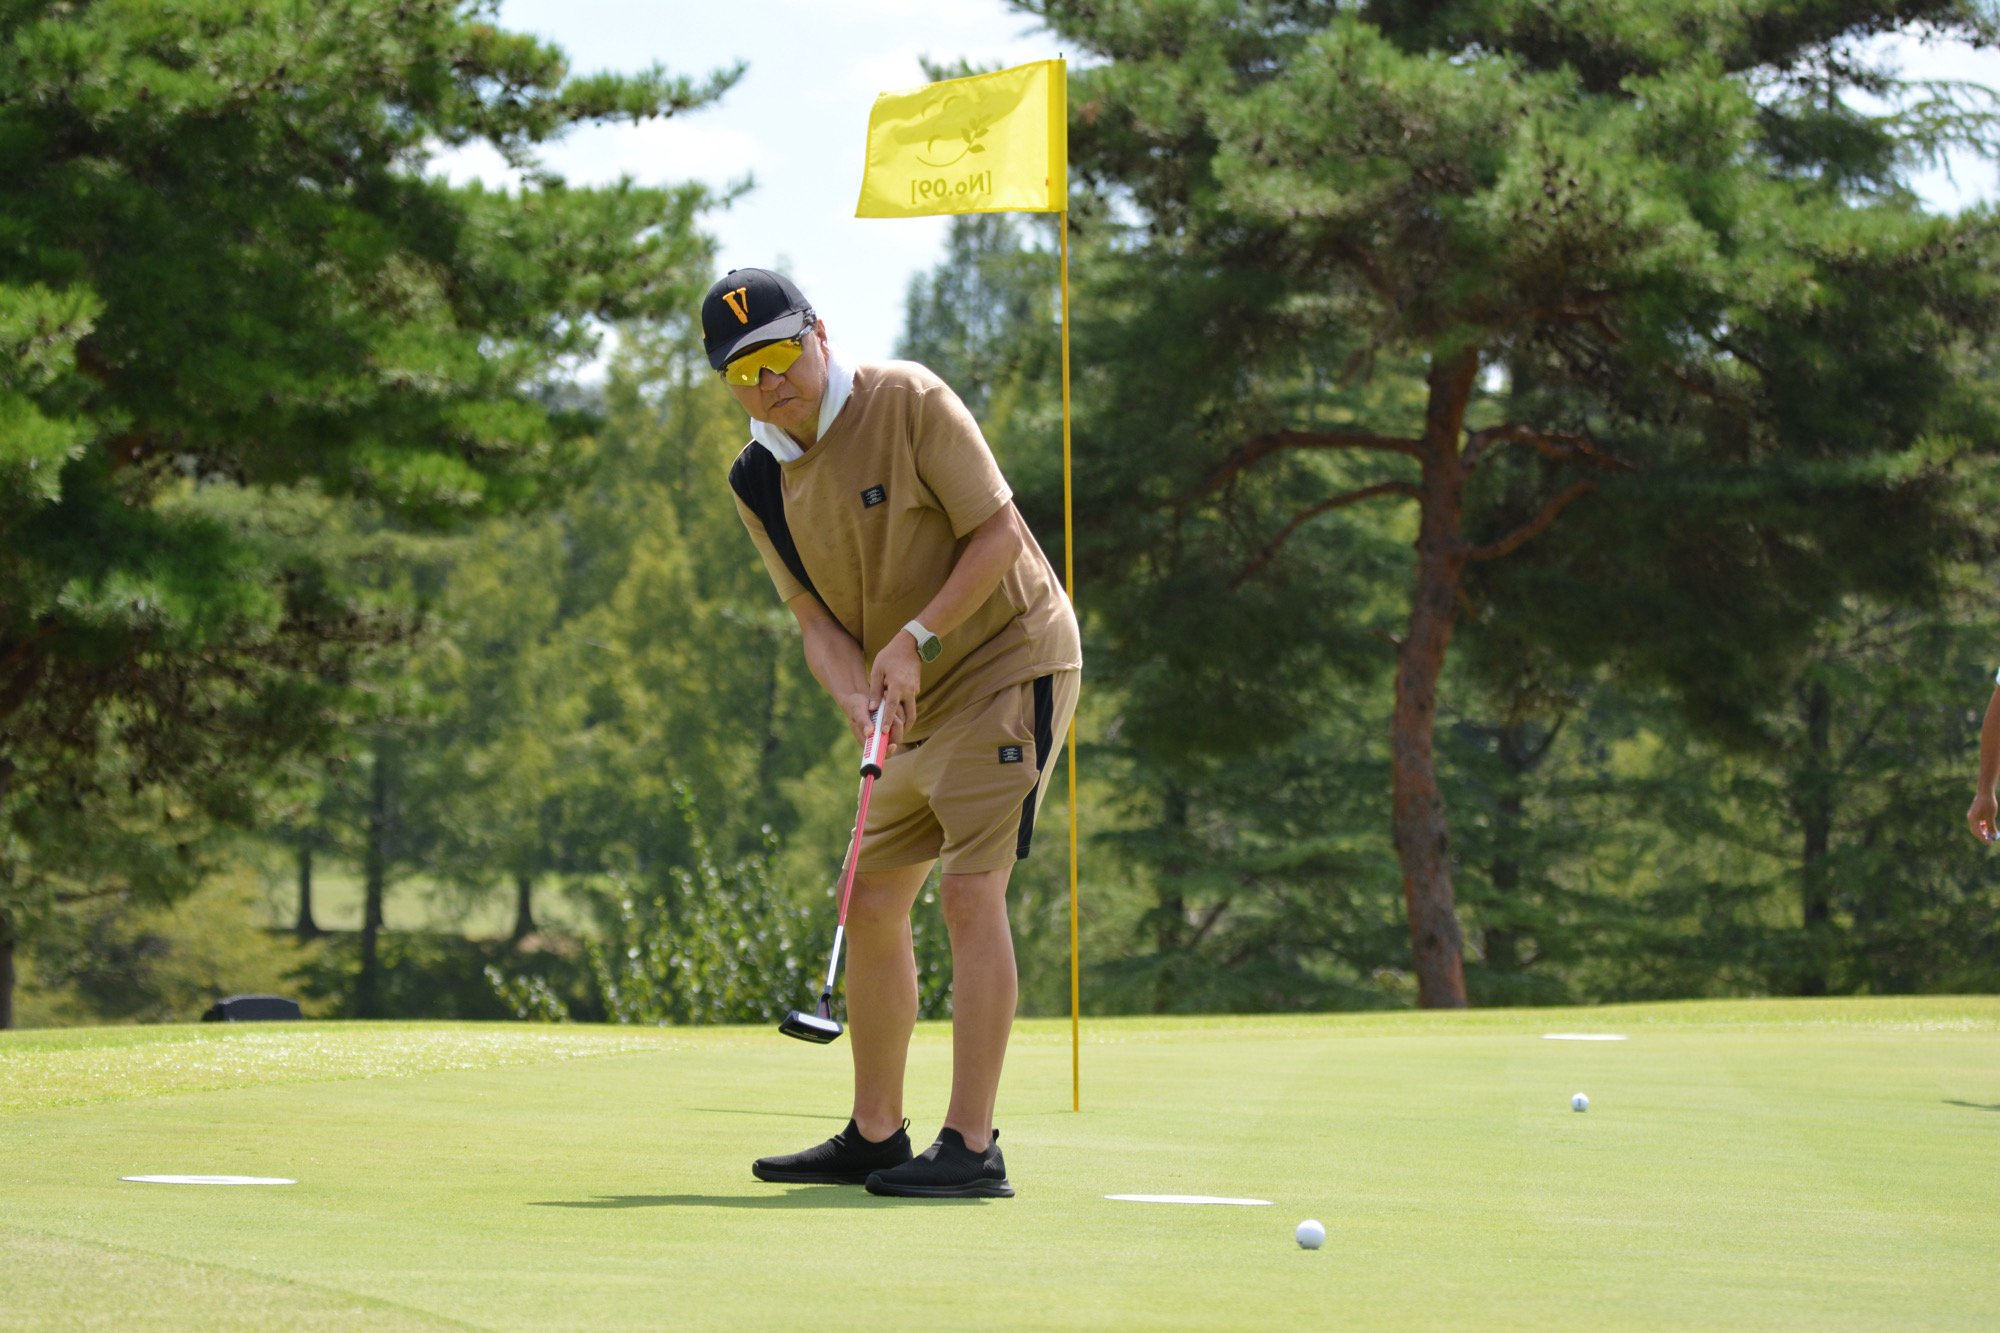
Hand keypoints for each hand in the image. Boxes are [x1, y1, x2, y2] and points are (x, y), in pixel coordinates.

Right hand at [836, 691, 896, 759]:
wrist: (859, 696)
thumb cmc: (855, 706)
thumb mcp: (857, 712)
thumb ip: (863, 722)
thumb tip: (869, 733)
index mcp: (869, 741)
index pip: (881, 753)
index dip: (888, 752)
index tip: (892, 746)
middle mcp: (880, 738)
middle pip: (895, 741)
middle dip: (897, 729)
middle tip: (893, 716)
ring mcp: (888, 729)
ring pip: (901, 728)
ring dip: (896, 715)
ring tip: (885, 700)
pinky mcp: (893, 721)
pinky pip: (902, 717)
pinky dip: (897, 708)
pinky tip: (886, 697)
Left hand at [868, 631, 922, 748]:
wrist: (910, 644)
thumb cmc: (890, 656)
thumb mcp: (878, 670)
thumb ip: (874, 691)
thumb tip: (871, 709)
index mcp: (897, 686)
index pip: (892, 708)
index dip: (888, 721)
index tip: (884, 733)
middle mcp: (909, 691)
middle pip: (910, 717)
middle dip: (903, 729)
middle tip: (893, 738)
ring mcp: (915, 690)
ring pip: (912, 712)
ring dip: (905, 722)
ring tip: (895, 730)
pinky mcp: (916, 688)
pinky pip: (911, 704)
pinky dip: (905, 711)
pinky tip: (896, 714)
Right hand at [1968, 791, 1997, 842]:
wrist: (1985, 792)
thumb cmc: (1988, 804)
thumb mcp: (1991, 817)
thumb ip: (1991, 827)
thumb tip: (1993, 836)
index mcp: (1972, 819)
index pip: (1977, 833)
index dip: (1984, 839)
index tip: (1991, 843)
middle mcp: (1971, 818)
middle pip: (1976, 831)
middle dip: (1983, 836)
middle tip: (1991, 840)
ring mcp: (1972, 816)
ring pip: (1977, 827)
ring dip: (1984, 831)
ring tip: (1992, 833)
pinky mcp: (1975, 814)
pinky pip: (1978, 823)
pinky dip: (1984, 826)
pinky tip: (1989, 825)